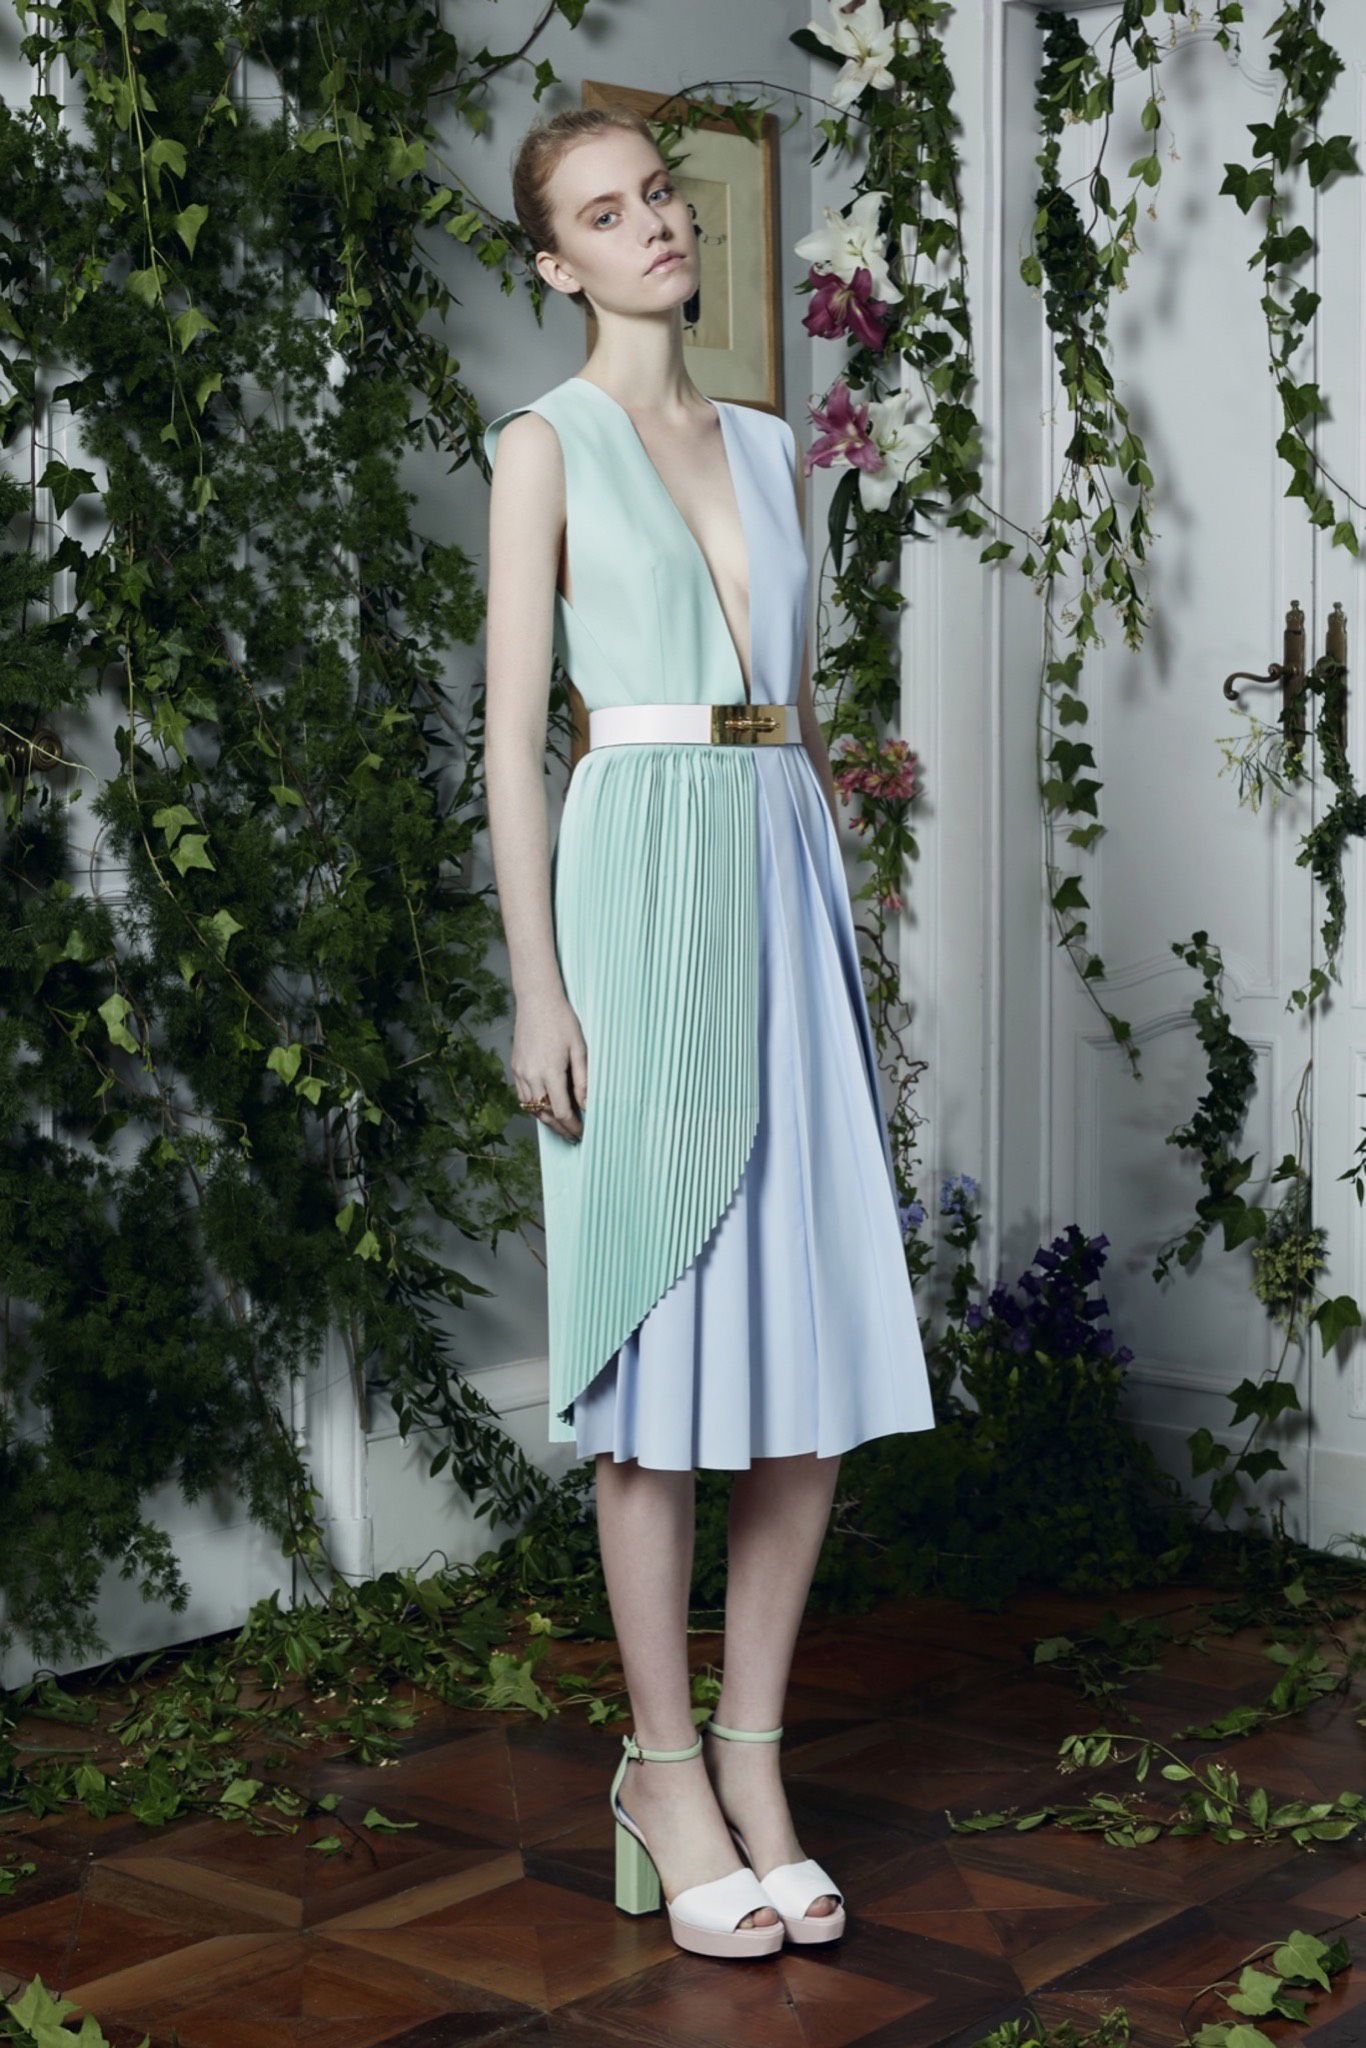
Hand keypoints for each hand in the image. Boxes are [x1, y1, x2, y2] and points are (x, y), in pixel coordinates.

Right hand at [512, 988, 587, 1141]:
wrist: (536, 999)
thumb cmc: (562, 1020)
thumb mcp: (579, 1049)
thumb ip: (583, 1080)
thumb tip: (587, 1105)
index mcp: (550, 1072)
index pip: (561, 1111)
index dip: (572, 1126)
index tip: (582, 1133)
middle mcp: (531, 1076)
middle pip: (545, 1114)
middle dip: (560, 1129)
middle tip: (573, 1137)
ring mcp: (520, 1072)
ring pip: (532, 1108)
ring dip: (546, 1120)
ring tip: (562, 1127)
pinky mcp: (515, 1067)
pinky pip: (523, 1096)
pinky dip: (534, 1107)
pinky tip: (546, 1108)